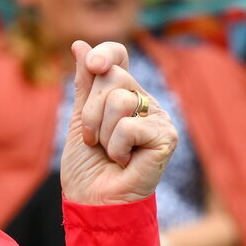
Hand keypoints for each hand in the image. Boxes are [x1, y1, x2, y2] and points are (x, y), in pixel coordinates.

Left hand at [60, 40, 177, 205]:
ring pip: (120, 100)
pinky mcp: (166, 137)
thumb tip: (79, 44)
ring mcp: (158, 118)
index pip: (119, 55)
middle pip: (113, 76)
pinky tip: (123, 161)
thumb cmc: (86, 166)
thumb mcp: (78, 119)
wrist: (93, 201)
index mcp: (123, 92)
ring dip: (102, 132)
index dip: (105, 54)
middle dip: (90, 112)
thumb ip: (84, 83)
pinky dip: (115, 148)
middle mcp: (144, 101)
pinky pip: (129, 126)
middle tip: (93, 138)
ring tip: (108, 151)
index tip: (94, 65)